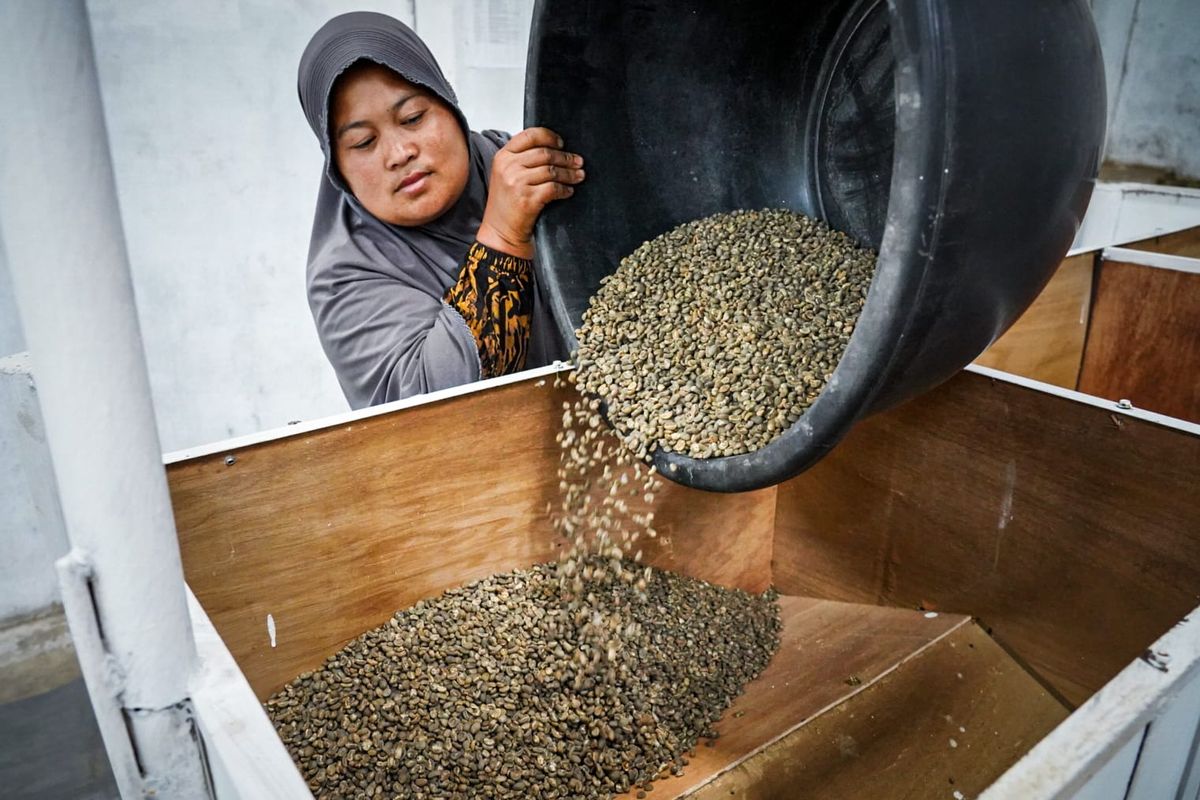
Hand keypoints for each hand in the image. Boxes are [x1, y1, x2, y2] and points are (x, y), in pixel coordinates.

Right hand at [478, 127, 583, 258]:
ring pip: (551, 170)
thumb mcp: (506, 175)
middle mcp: (508, 167)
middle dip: (566, 157)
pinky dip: (564, 189)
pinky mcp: (527, 199)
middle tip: (578, 162)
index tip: (561, 143)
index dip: (549, 137)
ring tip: (578, 176)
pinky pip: (553, 188)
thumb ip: (522, 160)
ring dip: (569, 174)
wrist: (501, 232)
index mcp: (502, 157)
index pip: (529, 136)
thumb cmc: (507, 205)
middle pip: (545, 153)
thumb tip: (553, 148)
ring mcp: (516, 183)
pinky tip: (569, 191)